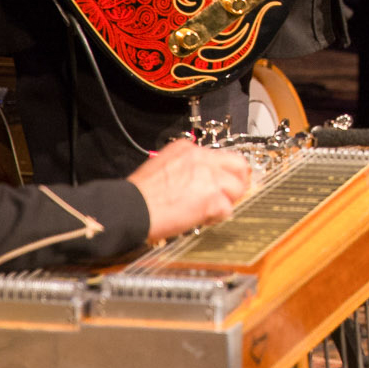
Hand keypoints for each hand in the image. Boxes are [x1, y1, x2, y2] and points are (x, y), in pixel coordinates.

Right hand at [128, 139, 254, 241]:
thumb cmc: (139, 195)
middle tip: (229, 196)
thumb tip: (200, 181)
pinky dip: (217, 217)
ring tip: (209, 211)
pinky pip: (227, 209)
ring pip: (237, 188)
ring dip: (226, 201)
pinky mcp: (211, 198)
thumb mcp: (162, 167)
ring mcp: (208, 177)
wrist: (130, 209)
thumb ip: (186, 168)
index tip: (219, 182)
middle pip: (238, 165)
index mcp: (186, 148)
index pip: (220, 155)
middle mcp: (201, 157)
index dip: (221, 172)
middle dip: (237, 181)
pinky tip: (202, 219)